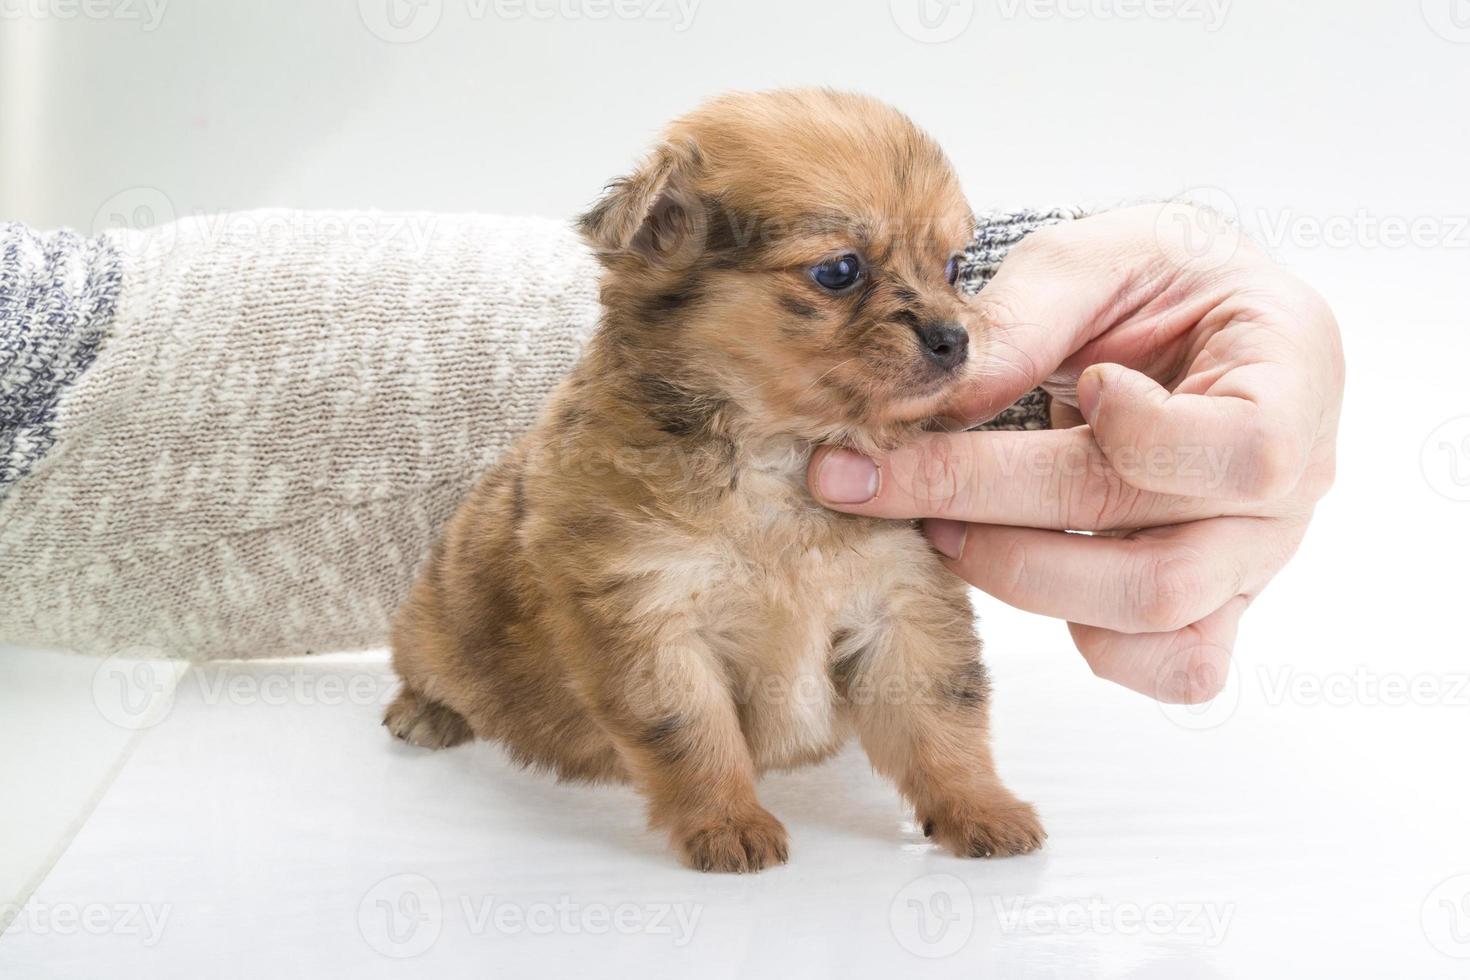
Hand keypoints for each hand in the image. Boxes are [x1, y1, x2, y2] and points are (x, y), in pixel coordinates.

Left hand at [806, 204, 1342, 702]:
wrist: (1178, 315)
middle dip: (997, 513)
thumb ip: (1020, 321)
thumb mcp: (1092, 257)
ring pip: (1152, 621)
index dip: (1145, 437)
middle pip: (1162, 560)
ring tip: (934, 524)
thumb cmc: (1151, 280)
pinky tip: (1010, 563)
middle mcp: (1295, 486)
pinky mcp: (1213, 601)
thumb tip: (931, 407)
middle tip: (883, 478)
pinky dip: (1085, 636)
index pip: (1248, 454)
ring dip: (1017, 577)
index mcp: (1293, 376)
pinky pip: (1172, 665)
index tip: (1085, 383)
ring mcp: (1254, 556)